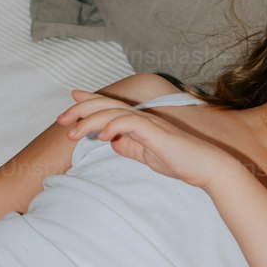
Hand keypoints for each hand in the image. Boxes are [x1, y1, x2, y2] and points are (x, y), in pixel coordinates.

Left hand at [57, 90, 233, 191]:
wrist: (206, 167)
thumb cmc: (179, 161)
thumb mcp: (146, 154)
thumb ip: (128, 146)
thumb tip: (110, 141)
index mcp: (139, 122)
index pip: (110, 106)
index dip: (89, 101)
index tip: (70, 100)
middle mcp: (142, 117)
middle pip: (106, 105)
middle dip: (81, 110)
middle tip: (61, 119)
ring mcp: (150, 123)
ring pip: (114, 113)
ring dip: (90, 122)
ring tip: (73, 133)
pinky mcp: (157, 132)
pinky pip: (131, 124)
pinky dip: (113, 127)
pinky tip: (101, 136)